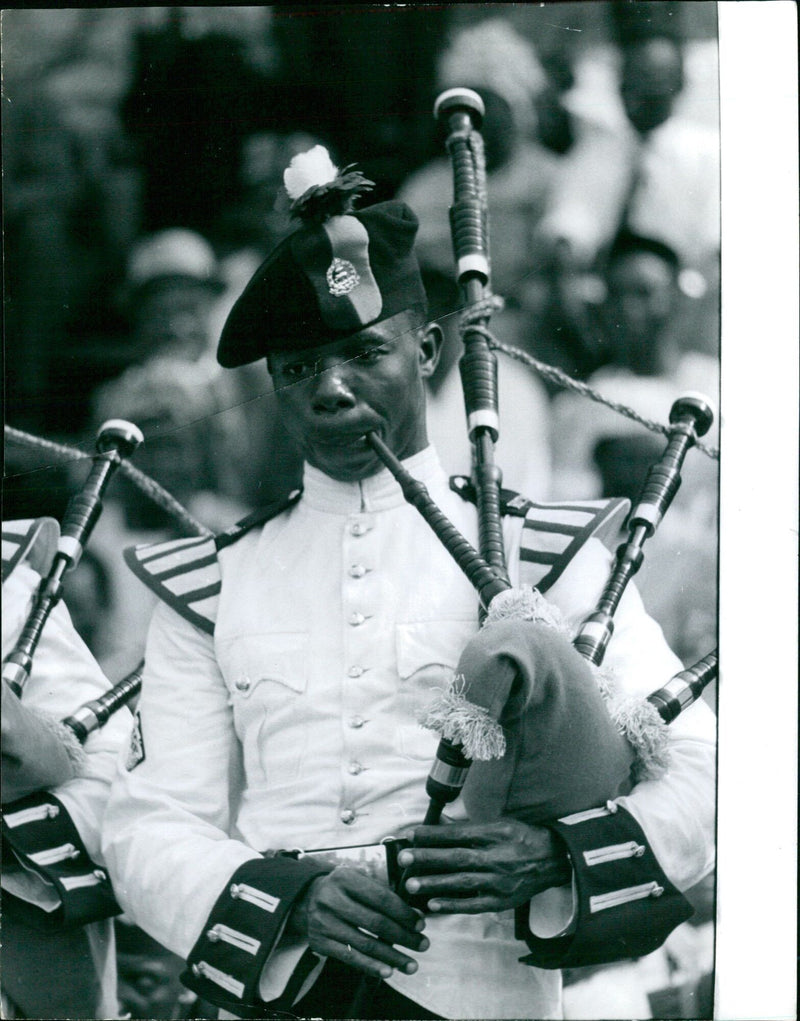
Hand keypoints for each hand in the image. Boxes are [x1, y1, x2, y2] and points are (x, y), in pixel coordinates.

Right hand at [291, 866, 428, 978]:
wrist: (308, 898)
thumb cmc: (345, 890)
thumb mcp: (360, 882)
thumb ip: (386, 897)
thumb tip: (416, 917)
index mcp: (345, 878)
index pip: (381, 898)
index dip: (404, 913)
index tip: (421, 925)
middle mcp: (331, 899)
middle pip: (375, 923)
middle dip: (403, 936)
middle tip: (422, 945)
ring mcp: (323, 922)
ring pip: (365, 944)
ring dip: (392, 957)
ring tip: (412, 965)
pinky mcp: (319, 942)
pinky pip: (350, 958)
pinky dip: (371, 967)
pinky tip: (389, 971)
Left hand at [397, 819, 571, 913]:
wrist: (551, 860)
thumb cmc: (519, 838)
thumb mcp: (497, 823)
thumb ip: (468, 827)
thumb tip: (438, 824)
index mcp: (493, 833)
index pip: (458, 834)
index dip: (434, 835)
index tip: (411, 835)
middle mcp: (495, 857)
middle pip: (456, 857)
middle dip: (427, 858)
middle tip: (403, 859)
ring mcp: (497, 881)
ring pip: (461, 882)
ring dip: (434, 883)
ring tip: (410, 885)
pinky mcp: (500, 900)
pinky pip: (473, 904)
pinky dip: (453, 905)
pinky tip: (433, 904)